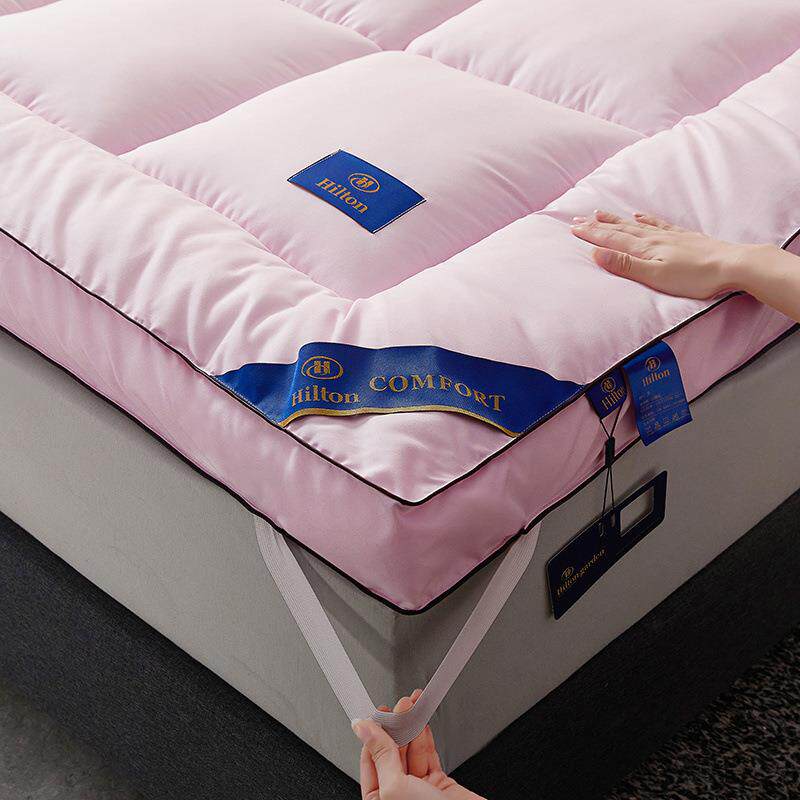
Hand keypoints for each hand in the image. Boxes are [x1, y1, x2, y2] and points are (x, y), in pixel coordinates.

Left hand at [353, 689, 485, 799]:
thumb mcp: (395, 787)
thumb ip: (381, 755)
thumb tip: (364, 729)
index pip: (370, 759)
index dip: (373, 733)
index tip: (378, 712)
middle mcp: (396, 796)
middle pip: (391, 752)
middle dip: (396, 726)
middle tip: (401, 705)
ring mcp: (418, 790)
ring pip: (410, 751)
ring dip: (411, 727)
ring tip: (412, 706)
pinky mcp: (439, 785)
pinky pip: (428, 754)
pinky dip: (425, 736)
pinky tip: (422, 722)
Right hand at [570, 210, 749, 298]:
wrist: (732, 265)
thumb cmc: (694, 277)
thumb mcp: (655, 276)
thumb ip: (625, 264)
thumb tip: (597, 253)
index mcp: (644, 249)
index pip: (611, 239)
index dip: (590, 233)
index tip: (572, 228)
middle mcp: (653, 238)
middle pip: (619, 229)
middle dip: (597, 224)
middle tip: (578, 218)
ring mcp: (668, 236)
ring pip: (635, 224)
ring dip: (615, 219)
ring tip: (600, 213)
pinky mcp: (682, 237)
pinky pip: (657, 224)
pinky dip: (644, 218)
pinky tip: (640, 215)